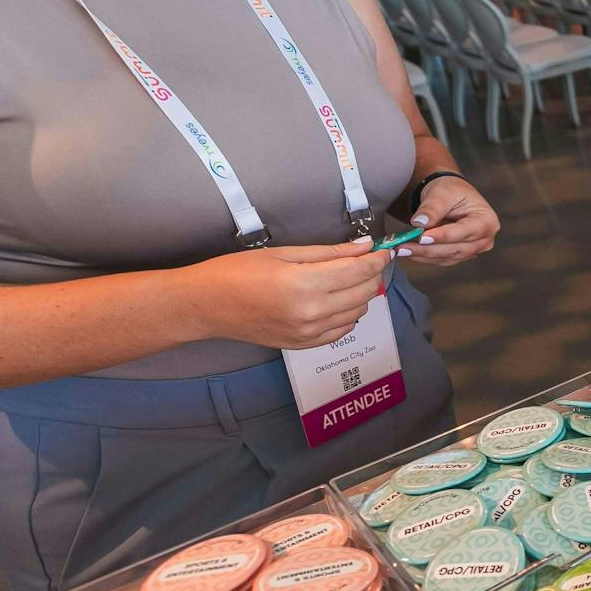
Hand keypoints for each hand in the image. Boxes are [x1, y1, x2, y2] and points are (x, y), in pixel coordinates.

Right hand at [183, 240, 391, 349]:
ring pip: (358, 312)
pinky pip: (342, 330)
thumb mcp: (283, 253)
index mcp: (306, 284)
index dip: (378, 258)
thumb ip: (329, 252)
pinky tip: (334, 300)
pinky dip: (347, 314)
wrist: (205, 306)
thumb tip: (364, 246)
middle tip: (365, 259)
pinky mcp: (304, 344)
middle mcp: (312, 313)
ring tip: (345, 278)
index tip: (385, 249)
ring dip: (361, 294)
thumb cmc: (236, 272)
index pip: (360, 270)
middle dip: (372, 273)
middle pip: (365, 292)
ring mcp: (309, 333)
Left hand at [402, 175, 499, 265]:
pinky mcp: (460, 254)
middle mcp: (484, 239)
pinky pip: (442, 259)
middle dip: (428, 248)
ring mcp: (473, 249)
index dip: (443, 236)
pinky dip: (424, 257)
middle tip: (404, 246)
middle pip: (456, 249)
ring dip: (423, 254)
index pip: (464, 232)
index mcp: (487, 221)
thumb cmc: (450, 191)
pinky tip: (408, 251)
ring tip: (401, 249)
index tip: (422, 236)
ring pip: (447, 257)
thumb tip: (419, 223)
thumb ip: (432, 208)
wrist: (449, 195)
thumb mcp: (442, 193)